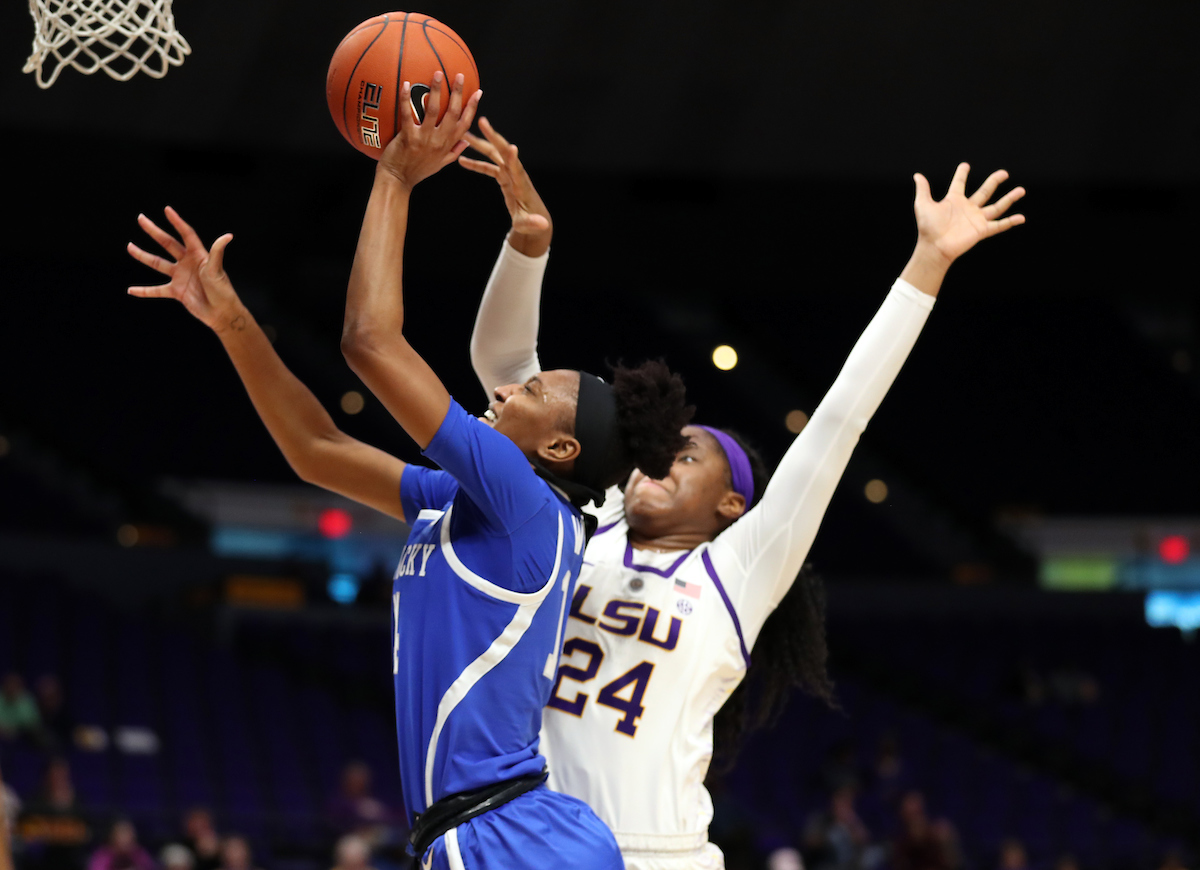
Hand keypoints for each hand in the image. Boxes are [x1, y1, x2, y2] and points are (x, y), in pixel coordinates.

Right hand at [126, 207, 243, 333]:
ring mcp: (180, 277)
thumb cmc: (222, 290)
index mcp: (198, 255)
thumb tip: (228, 236)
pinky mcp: (177, 292)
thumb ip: (217, 252)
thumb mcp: (217, 270)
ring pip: (158, 264)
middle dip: (154, 231)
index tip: (167, 209)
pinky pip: (157, 290)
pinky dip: (144, 291)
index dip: (177, 222)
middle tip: (141, 219)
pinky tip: (131, 290)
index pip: (186, 234)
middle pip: (167, 243)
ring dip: (143, 256)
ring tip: (129, 247)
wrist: (221, 313)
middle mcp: (187, 263)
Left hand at [378, 72, 481, 188]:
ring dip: (436, 90)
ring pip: (433, 111)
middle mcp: (439, 141)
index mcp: (448, 145)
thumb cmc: (417, 172)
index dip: (472, 107)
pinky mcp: (408, 138)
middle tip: (460, 76)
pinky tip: (405, 84)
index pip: (465, 124)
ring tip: (438, 73)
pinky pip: (407, 114)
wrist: (398, 182)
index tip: (478, 92)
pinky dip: (405, 99)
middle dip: (458, 93)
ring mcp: (424, 139)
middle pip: (453, 113)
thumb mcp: (440, 164)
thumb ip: (454, 152)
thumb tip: (467, 142)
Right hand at [458, 117, 552, 240]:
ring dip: (480, 144)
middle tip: (481, 121)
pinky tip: (461, 160)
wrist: (534, 219)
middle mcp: (516, 175)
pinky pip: (489, 168)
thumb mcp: (531, 225)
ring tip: (464, 134)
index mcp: (521, 185)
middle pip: (503, 152)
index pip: (518, 170)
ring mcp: (510, 174)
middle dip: (493, 137)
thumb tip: (543, 225)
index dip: (514, 159)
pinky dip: (476, 164)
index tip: (511, 147)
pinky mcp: (504, 178)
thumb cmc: (532, 223)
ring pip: (494, 155)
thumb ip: (534, 224)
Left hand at [912, 163, 1025, 263]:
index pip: (959, 184)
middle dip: (994, 182)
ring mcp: (976, 219)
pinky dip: (1010, 222)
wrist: (934, 247)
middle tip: (1004, 173)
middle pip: (985, 192)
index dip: (961, 174)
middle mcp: (968, 208)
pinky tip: (1021, 217)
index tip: (965, 165)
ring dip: (1009, 199)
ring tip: (1021, 190)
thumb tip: (917, 175)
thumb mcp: (923, 205)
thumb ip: (923, 189)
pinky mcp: (982, 230)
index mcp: (954, 200)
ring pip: (997, 206)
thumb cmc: (927, 228)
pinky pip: (999, 225)